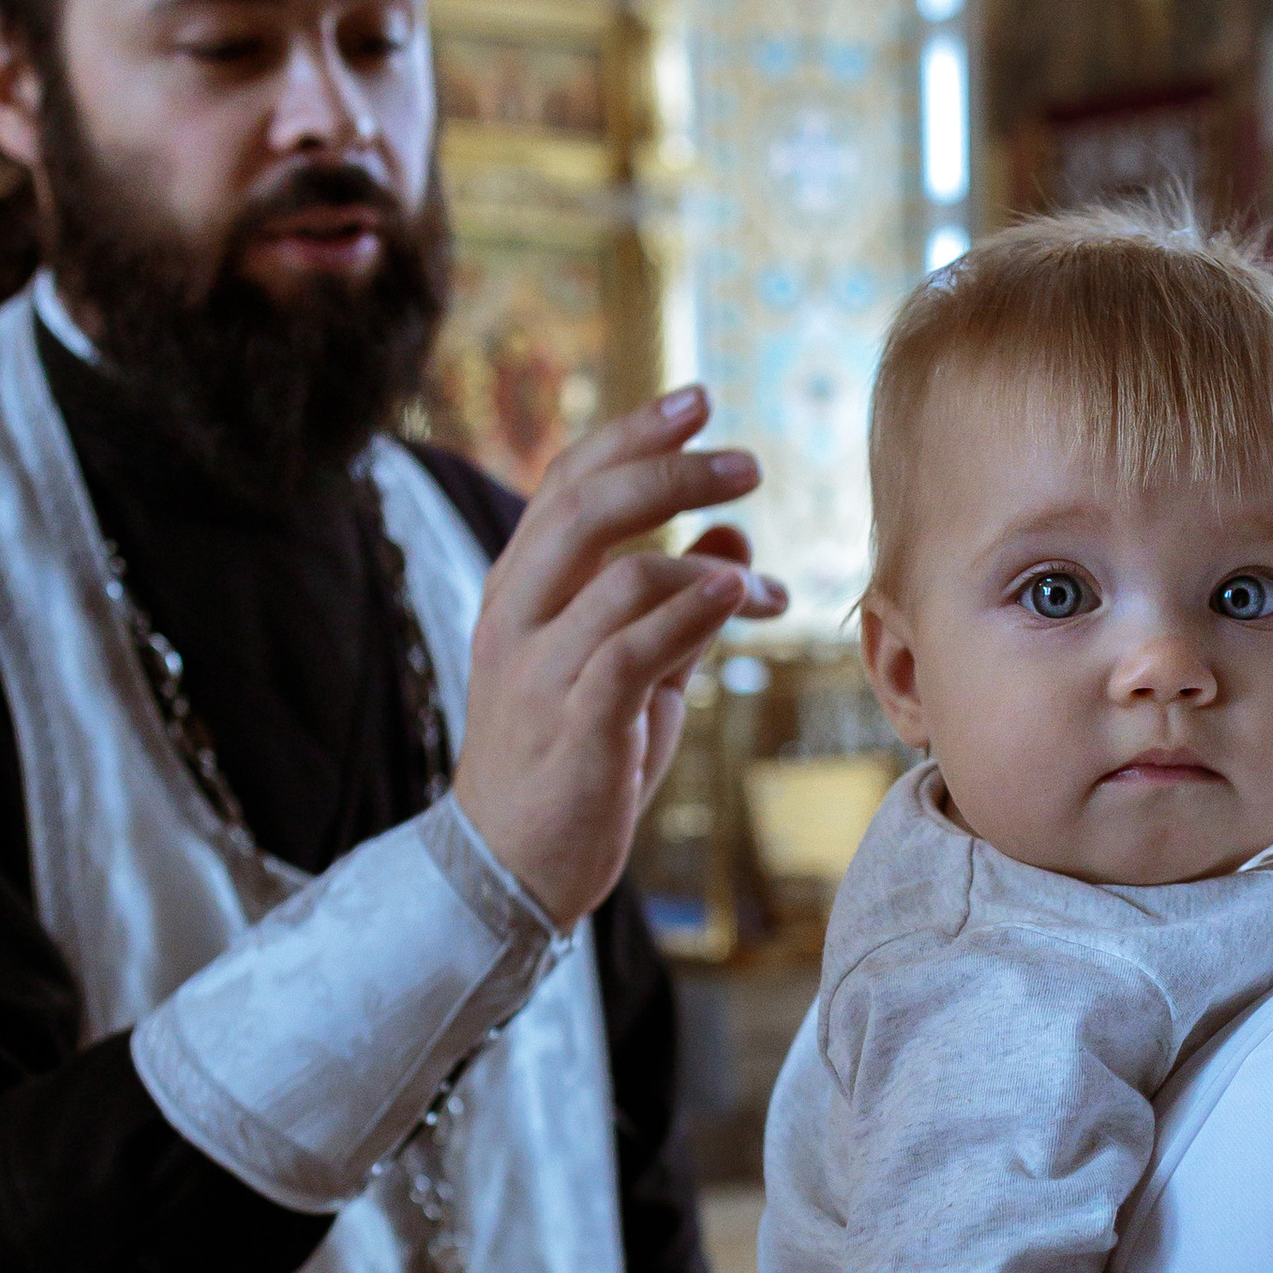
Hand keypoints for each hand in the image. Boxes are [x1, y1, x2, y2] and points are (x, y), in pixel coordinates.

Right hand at [453, 384, 784, 927]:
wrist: (510, 870)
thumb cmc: (571, 765)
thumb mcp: (628, 670)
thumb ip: (673, 604)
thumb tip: (734, 540)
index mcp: (519, 590)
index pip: (567, 484)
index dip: (630, 435)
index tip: (697, 402)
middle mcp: (516, 617)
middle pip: (584, 508)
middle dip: (669, 471)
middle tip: (747, 461)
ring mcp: (539, 671)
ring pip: (618, 576)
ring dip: (704, 560)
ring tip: (762, 568)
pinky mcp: (574, 725)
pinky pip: (631, 650)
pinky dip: (692, 615)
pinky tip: (741, 601)